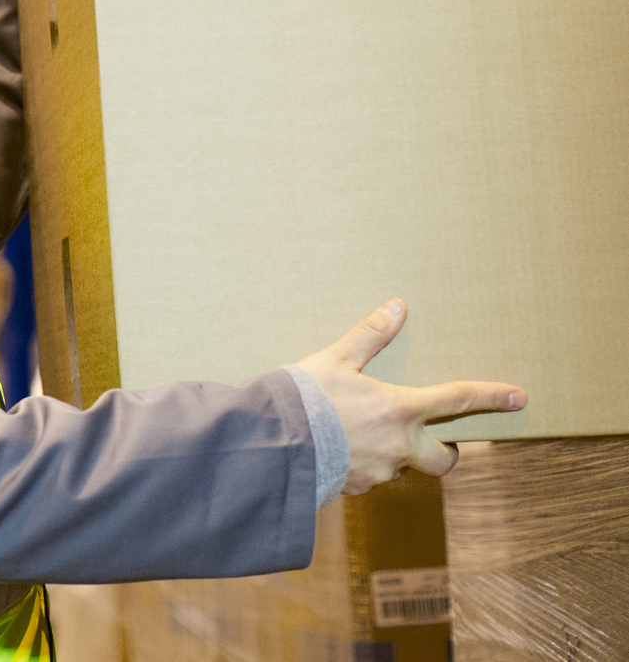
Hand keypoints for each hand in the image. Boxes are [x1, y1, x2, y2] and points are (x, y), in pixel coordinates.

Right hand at [294, 299, 525, 495]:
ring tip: (360, 434)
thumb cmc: (304, 398)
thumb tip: (398, 307)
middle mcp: (400, 446)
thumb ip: (369, 335)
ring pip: (403, 466)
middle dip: (446, 451)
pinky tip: (339, 449)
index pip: (456, 400)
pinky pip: (372, 476)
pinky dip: (364, 463)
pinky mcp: (358, 487)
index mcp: (400, 409)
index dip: (490, 396)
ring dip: (394, 453)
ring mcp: (381, 471)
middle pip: (444, 459)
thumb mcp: (335, 358)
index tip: (519, 397)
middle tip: (435, 439)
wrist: (275, 444)